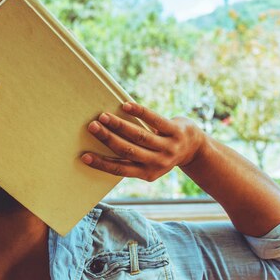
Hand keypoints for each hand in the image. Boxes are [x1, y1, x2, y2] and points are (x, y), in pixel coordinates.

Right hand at [80, 102, 204, 181]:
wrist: (195, 148)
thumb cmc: (162, 153)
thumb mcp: (149, 162)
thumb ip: (131, 157)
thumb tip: (102, 142)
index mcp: (147, 173)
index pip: (120, 169)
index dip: (102, 163)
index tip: (84, 156)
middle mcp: (158, 162)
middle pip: (128, 151)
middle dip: (107, 139)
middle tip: (92, 127)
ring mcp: (168, 147)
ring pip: (139, 136)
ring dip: (119, 125)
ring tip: (103, 116)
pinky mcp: (176, 131)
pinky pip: (155, 120)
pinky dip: (139, 112)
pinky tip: (126, 105)